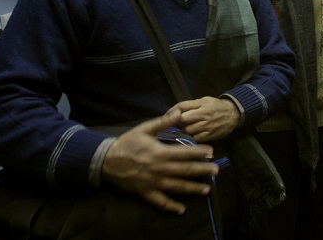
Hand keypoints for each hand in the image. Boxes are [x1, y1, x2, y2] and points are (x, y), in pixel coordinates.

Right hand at [101, 111, 218, 214]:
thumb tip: (179, 113)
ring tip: (207, 190)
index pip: (185, 153)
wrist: (105, 161)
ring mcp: (154, 183)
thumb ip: (163, 122)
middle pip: (186, 171)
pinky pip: (161, 202)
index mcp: (161, 153)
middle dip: (202, 171)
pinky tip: (182, 210)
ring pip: (177, 187)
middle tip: (216, 171)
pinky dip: (171, 207)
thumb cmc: (127, 143)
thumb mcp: (144, 129)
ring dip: (193, 189)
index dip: (200, 152)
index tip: (211, 152)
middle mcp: (160, 169)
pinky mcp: (146, 193)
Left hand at [169, 96, 239, 142]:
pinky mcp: (211, 135)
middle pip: (183, 119)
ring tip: (184, 131)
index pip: (182, 106)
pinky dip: (192, 138)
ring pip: (188, 130)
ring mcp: (207, 125)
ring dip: (184, 131)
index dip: (171, 111)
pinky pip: (196, 138)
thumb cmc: (216, 106)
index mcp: (201, 103)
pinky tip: (191, 137)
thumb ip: (191, 105)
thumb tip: (175, 112)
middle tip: (177, 124)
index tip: (166, 116)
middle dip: (178, 122)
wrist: (234, 113)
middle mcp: (203, 114)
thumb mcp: (204, 100)